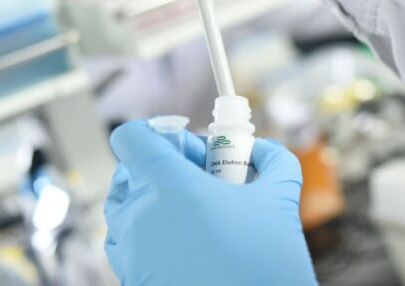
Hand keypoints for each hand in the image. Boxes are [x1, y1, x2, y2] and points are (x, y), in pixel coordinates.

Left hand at [104, 120, 316, 284]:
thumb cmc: (262, 268)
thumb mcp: (280, 201)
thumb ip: (274, 161)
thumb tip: (264, 149)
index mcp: (169, 185)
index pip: (132, 138)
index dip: (159, 133)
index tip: (191, 148)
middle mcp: (140, 215)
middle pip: (128, 170)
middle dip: (162, 166)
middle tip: (201, 179)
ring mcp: (132, 251)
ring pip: (124, 207)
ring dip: (152, 198)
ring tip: (192, 211)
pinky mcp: (132, 278)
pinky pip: (126, 242)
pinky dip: (148, 231)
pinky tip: (185, 241)